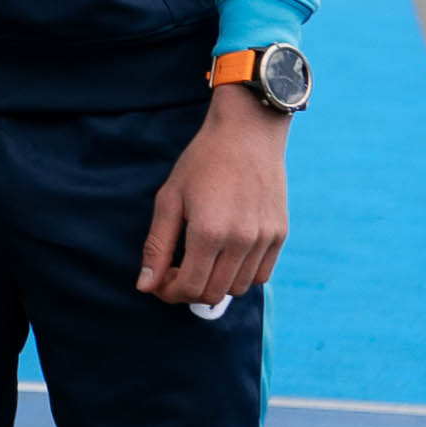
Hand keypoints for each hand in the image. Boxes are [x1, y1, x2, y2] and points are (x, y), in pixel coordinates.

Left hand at [138, 84, 294, 305]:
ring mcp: (264, 239)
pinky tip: (226, 257)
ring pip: (238, 288)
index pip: (189, 288)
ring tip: (201, 262)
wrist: (247, 132)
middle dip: (188, 291)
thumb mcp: (170, 199)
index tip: (160, 282)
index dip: (169, 293)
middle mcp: (241, 240)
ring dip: (215, 285)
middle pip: (213, 294)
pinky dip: (241, 275)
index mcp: (209, 232)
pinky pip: (261, 275)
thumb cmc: (202, 162)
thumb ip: (157, 246)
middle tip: (176, 273)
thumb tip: (145, 286)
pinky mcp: (280, 234)